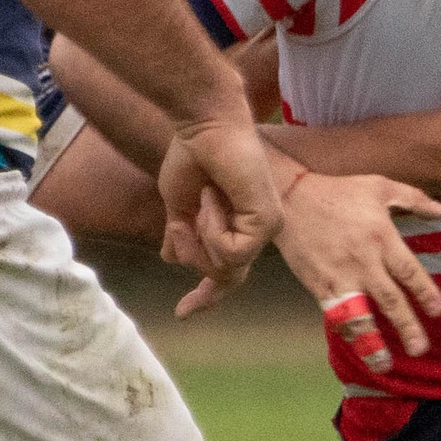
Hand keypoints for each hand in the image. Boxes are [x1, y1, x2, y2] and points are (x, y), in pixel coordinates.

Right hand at [159, 112, 284, 310]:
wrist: (201, 127)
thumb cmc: (192, 157)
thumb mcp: (178, 206)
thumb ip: (181, 235)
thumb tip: (172, 259)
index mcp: (238, 227)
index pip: (228, 274)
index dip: (205, 296)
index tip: (182, 313)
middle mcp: (257, 231)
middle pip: (223, 276)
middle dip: (194, 255)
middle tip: (184, 219)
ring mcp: (265, 228)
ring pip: (224, 267)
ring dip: (200, 235)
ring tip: (205, 196)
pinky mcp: (268, 223)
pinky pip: (229, 252)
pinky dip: (211, 228)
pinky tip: (213, 198)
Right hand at [184, 168, 440, 363]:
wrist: (289, 197)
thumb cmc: (338, 191)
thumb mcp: (379, 186)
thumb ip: (414, 199)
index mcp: (381, 236)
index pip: (410, 271)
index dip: (426, 292)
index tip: (439, 312)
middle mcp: (363, 260)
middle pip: (390, 300)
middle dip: (407, 327)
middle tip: (420, 349)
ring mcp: (339, 275)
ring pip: (359, 315)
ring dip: (373, 342)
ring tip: (385, 364)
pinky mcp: (318, 284)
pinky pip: (334, 313)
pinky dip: (346, 332)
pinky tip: (357, 347)